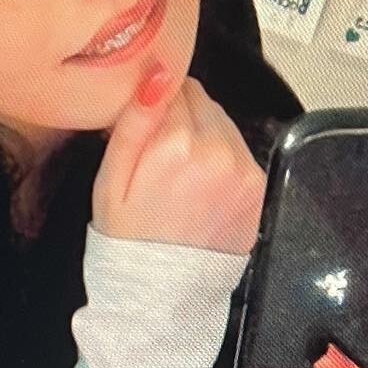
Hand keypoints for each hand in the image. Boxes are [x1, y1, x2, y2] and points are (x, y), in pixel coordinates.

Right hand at [93, 61, 264, 255]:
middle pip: (201, 100)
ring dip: (204, 135)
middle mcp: (218, 149)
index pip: (173, 86)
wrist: (163, 294)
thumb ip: (134, 121)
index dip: (155, 106)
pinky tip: (203, 187)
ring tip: (183, 174)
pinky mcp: (258, 186)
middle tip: (162, 157)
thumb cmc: (127, 235)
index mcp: (176, 141)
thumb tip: (159, 72)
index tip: (146, 132)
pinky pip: (239, 150)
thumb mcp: (110, 178)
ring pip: (222, 122)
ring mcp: (244, 168)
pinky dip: (222, 159)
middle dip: (182, 118)